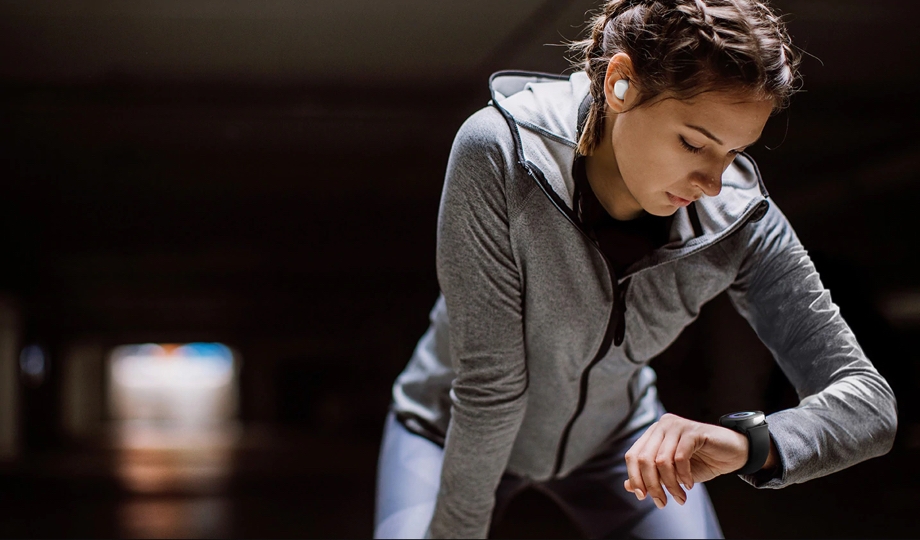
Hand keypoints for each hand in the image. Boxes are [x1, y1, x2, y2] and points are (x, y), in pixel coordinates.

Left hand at [622, 413, 748, 508]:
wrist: (732, 453)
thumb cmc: (701, 462)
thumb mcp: (673, 473)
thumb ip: (651, 476)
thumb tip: (629, 486)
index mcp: (653, 433)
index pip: (633, 455)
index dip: (635, 477)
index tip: (642, 497)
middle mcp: (662, 426)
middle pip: (644, 459)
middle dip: (652, 485)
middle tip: (662, 503)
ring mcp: (677, 426)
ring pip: (662, 461)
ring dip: (670, 485)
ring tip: (680, 497)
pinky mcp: (693, 431)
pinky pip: (680, 458)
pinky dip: (683, 475)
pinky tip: (689, 484)